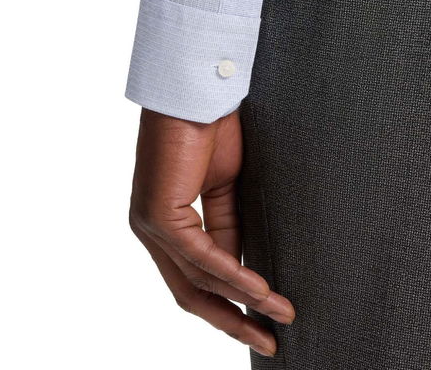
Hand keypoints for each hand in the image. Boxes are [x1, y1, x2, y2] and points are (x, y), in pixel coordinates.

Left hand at [129, 108, 293, 356]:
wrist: (200, 90)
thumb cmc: (212, 127)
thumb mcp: (226, 186)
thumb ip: (228, 227)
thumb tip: (243, 271)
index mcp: (168, 221)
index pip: (199, 275)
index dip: (233, 300)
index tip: (266, 316)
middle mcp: (154, 229)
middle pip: (191, 292)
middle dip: (231, 320)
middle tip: (268, 341)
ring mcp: (152, 225)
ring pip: (196, 280)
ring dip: (241, 303)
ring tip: (278, 316)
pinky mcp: (157, 216)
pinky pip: (201, 256)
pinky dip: (232, 275)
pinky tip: (259, 290)